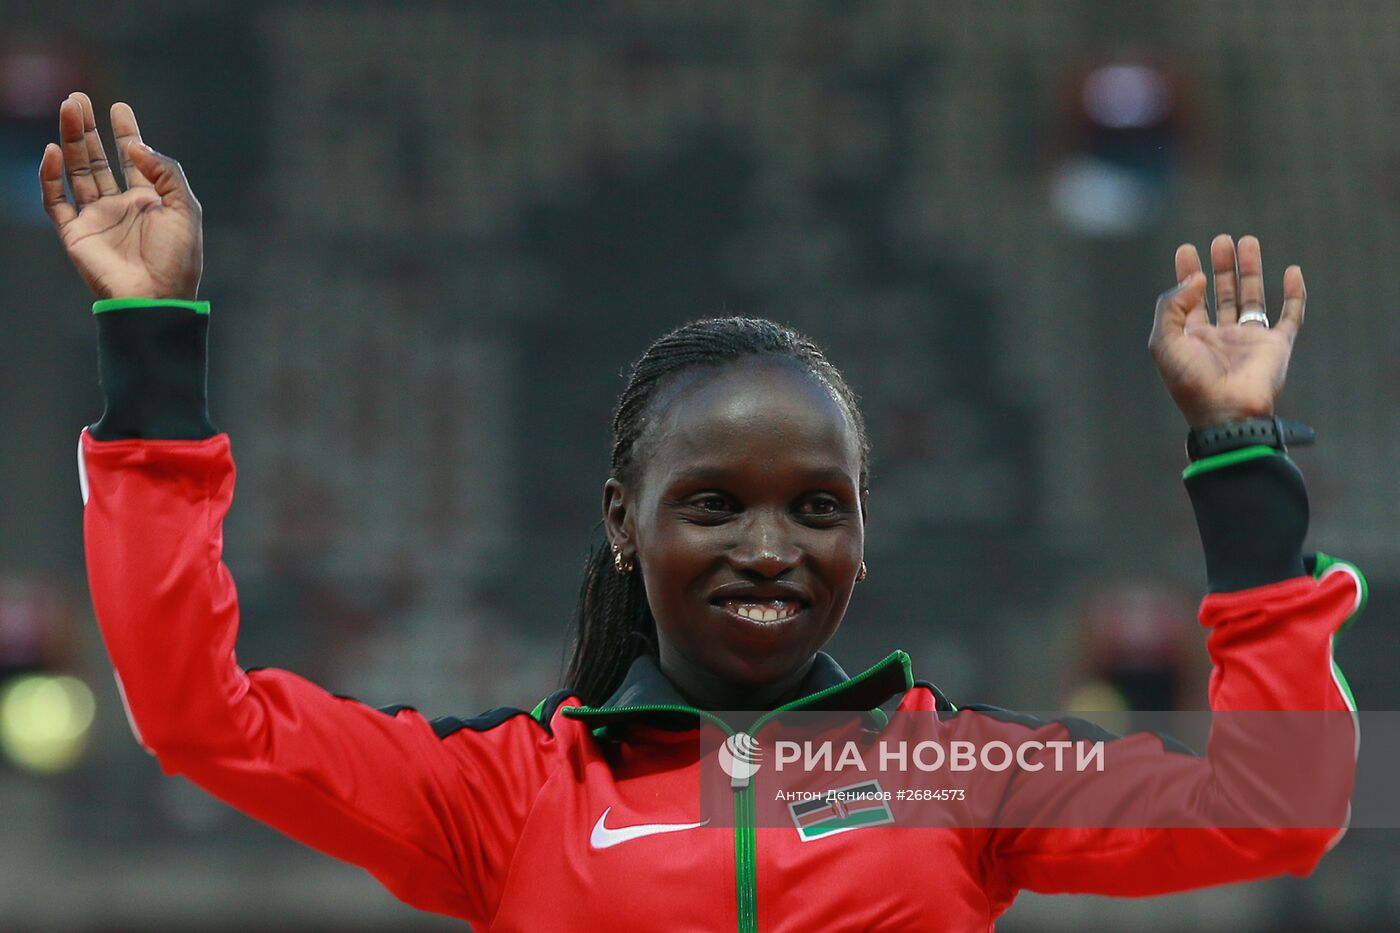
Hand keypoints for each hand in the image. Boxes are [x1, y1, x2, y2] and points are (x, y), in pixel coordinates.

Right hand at [39, 92, 202, 300]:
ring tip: (68, 109)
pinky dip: (50, 177)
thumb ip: (166, 173)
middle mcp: (121, 206)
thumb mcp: (185, 209)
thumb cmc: (177, 259)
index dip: (126, 132)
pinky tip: (53, 152)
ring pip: (77, 172)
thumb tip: (137, 146)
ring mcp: (97, 219)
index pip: (133, 159)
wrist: (156, 297)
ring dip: (70, 141)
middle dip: (88, 129)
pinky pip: (56, 200)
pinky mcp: (75, 233)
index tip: (119, 107)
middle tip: (78, 99)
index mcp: (149, 201)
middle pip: (98, 159)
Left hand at [1148, 235, 1304, 426]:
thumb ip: (1172, 306)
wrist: (1227, 411)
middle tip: (1220, 240)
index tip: (1186, 249)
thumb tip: (1197, 278)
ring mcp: (1250, 340)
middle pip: (1222, 293)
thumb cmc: (1191, 381)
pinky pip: (1290, 315)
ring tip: (1247, 241)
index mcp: (1193, 338)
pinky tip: (1291, 271)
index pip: (1189, 300)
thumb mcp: (1164, 341)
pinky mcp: (1278, 345)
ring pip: (1252, 297)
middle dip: (1221, 266)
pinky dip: (1294, 294)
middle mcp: (1222, 337)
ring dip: (1250, 270)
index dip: (1187, 274)